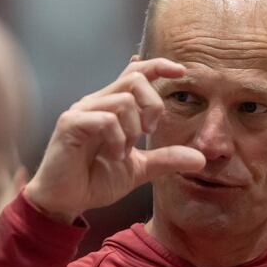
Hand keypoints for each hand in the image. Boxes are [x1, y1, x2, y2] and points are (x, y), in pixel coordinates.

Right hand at [23, 58, 205, 223]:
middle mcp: (97, 102)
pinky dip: (117, 138)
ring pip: (122, 99)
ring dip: (132, 129)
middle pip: (135, 78)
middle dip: (153, 104)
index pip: (136, 71)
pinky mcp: (69, 124)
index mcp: (112, 106)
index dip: (158, 65)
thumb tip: (201, 159)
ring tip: (123, 152)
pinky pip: (105, 119)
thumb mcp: (139, 169)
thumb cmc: (95, 180)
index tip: (180, 72)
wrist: (65, 201)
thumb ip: (166, 159)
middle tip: (149, 132)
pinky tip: (114, 155)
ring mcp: (81, 111)